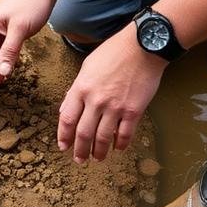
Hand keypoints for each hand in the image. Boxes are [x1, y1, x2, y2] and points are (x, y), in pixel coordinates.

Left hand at [58, 24, 166, 162]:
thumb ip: (77, 90)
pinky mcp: (134, 110)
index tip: (63, 146)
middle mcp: (96, 101)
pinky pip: (124, 134)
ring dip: (99, 152)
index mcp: (81, 89)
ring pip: (102, 138)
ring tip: (97, 158)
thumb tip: (67, 109)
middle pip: (83, 133)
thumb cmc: (113, 52)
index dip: (64, 136)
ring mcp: (115, 107)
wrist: (143, 47)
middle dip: (80, 150)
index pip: (67, 119)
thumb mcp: (87, 67)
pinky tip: (118, 148)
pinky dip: (120, 144)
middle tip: (79, 159)